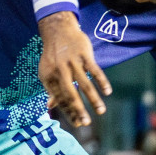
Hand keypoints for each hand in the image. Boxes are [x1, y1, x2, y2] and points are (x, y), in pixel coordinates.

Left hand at [37, 12, 109, 126]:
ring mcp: (72, 62)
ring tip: (101, 111)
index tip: (78, 124)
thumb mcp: (47, 71)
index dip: (68, 112)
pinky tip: (108, 92)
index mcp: (49, 77)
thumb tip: (50, 106)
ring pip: (84, 83)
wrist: (58, 30)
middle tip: (86, 123)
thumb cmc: (53, 55)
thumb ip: (51, 89)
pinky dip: (101, 81)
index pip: (59, 98)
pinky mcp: (84, 54)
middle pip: (70, 93)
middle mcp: (59, 70)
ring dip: (93, 99)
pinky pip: (94, 70)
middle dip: (78, 110)